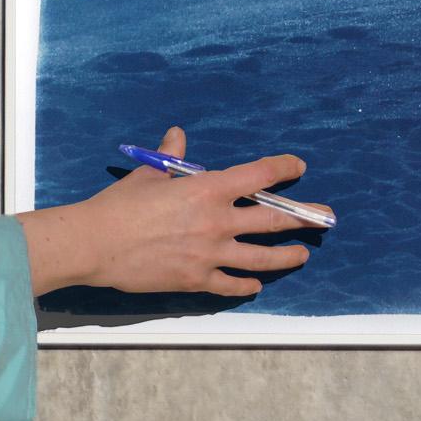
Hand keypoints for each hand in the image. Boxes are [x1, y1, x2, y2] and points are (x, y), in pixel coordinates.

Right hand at [14, 126, 326, 297]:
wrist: (97, 244)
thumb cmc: (121, 205)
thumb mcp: (150, 173)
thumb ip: (171, 155)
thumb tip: (177, 134)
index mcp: (209, 189)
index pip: (259, 175)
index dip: (282, 168)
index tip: (298, 167)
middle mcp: (218, 221)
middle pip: (272, 219)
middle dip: (302, 217)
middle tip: (324, 218)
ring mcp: (212, 254)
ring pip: (262, 257)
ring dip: (286, 256)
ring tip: (302, 255)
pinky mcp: (198, 281)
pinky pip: (232, 284)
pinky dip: (247, 285)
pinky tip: (256, 285)